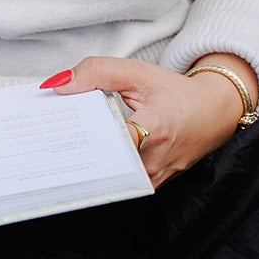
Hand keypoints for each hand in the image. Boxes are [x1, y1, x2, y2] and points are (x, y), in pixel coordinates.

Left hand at [42, 55, 253, 187]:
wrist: (214, 113)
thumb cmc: (177, 93)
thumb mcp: (139, 72)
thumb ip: (97, 72)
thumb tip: (57, 85)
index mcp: (155, 128)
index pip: (111, 138)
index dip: (83, 135)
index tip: (54, 130)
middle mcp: (154, 161)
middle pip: (103, 162)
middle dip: (74, 150)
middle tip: (44, 141)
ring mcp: (154, 178)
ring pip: (109, 176)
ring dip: (85, 161)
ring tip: (56, 147)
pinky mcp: (152, 185)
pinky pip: (119, 181)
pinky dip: (100, 167)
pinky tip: (81, 154)